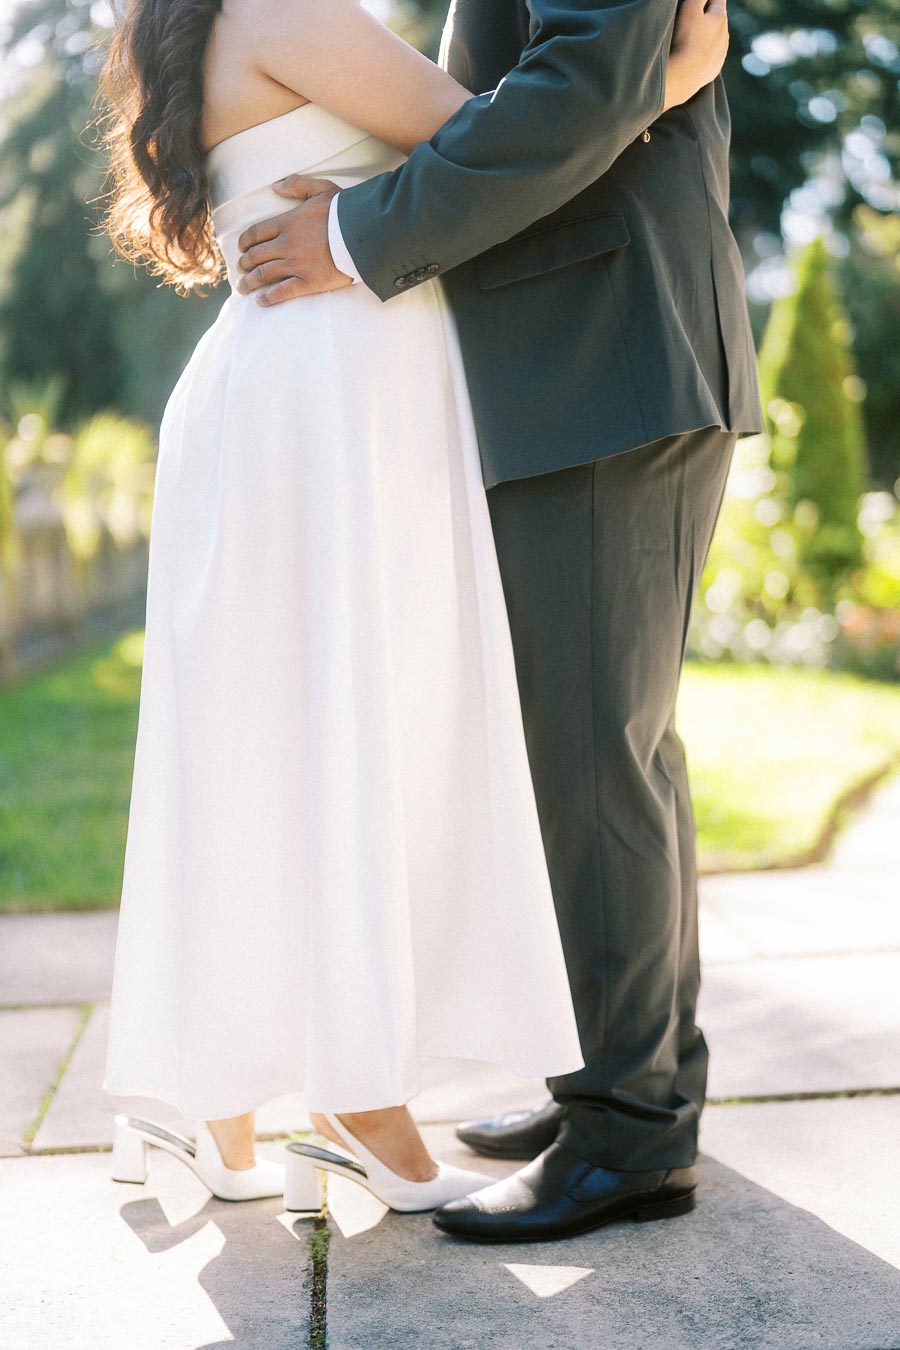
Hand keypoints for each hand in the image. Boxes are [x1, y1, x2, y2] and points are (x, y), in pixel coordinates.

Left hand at [237, 177, 351, 304]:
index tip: (241, 248)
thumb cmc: (345, 210)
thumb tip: (275, 186)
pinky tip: (260, 301)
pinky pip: (282, 292)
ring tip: (242, 288)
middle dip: (244, 264)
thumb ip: (297, 184)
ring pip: (264, 275)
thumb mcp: (321, 188)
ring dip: (249, 283)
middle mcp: (286, 245)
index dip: (245, 242)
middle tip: (241, 269)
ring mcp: (296, 265)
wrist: (364, 233)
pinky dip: (269, 297)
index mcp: (287, 223)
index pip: (256, 233)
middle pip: (256, 256)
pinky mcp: (308, 282)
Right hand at [663, 0, 728, 111]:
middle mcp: (725, 36)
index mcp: (720, 18)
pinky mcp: (714, 70)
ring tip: (691, 40)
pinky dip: (704, 54)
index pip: (718, 0)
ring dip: (706, 37)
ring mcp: (721, 55)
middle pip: (718, 21)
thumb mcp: (690, 8)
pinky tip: (694, 57)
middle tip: (693, 19)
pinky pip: (711, 58)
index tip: (702, 1)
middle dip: (708, 18)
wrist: (685, 76)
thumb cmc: (686, 39)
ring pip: (715, 40)